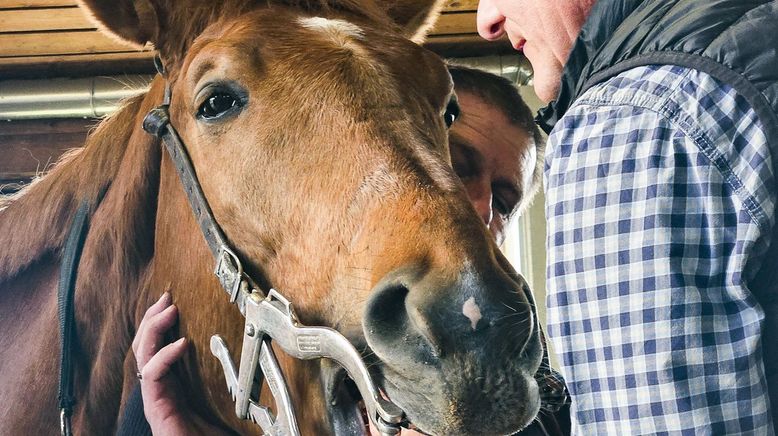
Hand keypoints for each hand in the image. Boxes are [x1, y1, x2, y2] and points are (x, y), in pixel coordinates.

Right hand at [133, 292, 220, 434]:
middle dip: (152, 318)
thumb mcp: (224, 398)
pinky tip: (181, 344)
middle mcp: (159, 387)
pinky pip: (153, 375)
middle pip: (144, 344)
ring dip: (153, 329)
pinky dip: (165, 356)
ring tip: (169, 311)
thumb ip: (230, 379)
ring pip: (143, 355)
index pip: (157, 345)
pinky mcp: (156, 407)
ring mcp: (155, 397)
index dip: (161, 322)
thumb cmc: (212, 432)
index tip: (172, 301)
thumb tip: (255, 355)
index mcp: (171, 382)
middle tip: (166, 298)